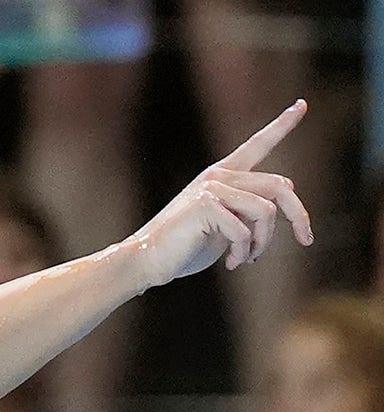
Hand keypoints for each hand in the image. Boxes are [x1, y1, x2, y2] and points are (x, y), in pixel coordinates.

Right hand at [128, 100, 311, 288]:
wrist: (148, 259)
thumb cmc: (185, 247)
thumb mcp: (226, 225)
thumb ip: (249, 208)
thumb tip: (286, 189)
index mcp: (223, 176)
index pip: (258, 145)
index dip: (282, 125)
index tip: (301, 104)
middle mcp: (218, 176)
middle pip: (280, 186)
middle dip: (298, 216)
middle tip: (306, 239)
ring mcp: (211, 188)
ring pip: (266, 211)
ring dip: (264, 241)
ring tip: (249, 257)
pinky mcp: (205, 204)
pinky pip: (245, 230)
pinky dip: (244, 252)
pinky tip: (231, 262)